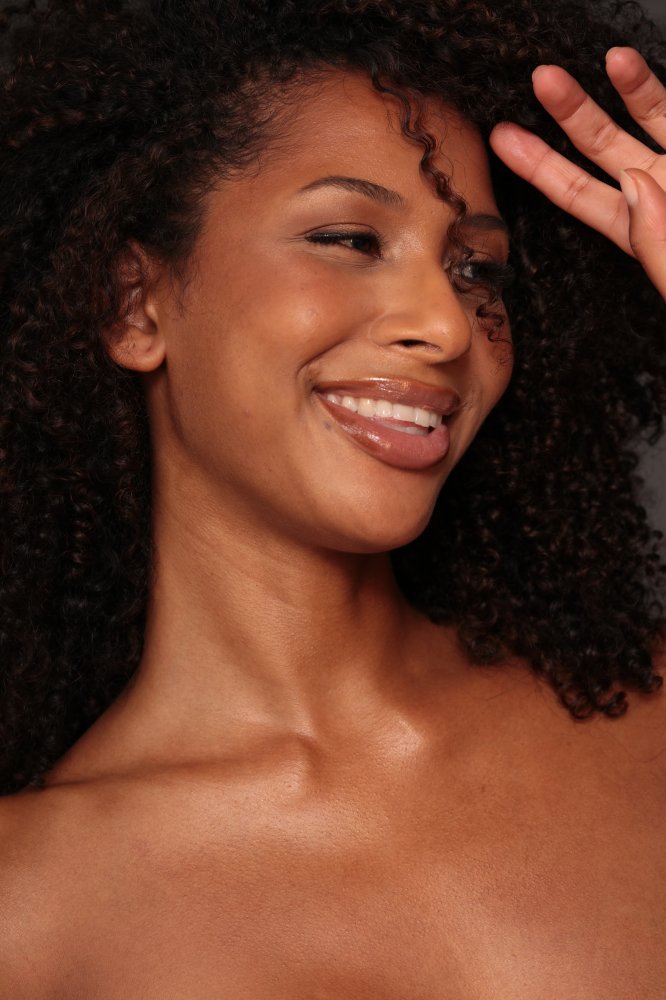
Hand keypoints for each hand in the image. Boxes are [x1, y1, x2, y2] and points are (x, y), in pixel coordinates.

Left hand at [489, 47, 665, 298]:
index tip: (503, 137)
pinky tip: (636, 65)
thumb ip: (657, 241)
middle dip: (571, 113)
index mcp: (642, 229)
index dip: (540, 166)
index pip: (580, 194)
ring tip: (611, 59)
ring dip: (633, 85)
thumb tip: (635, 185)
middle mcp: (663, 190)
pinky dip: (661, 89)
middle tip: (541, 80)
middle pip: (606, 147)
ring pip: (655, 115)